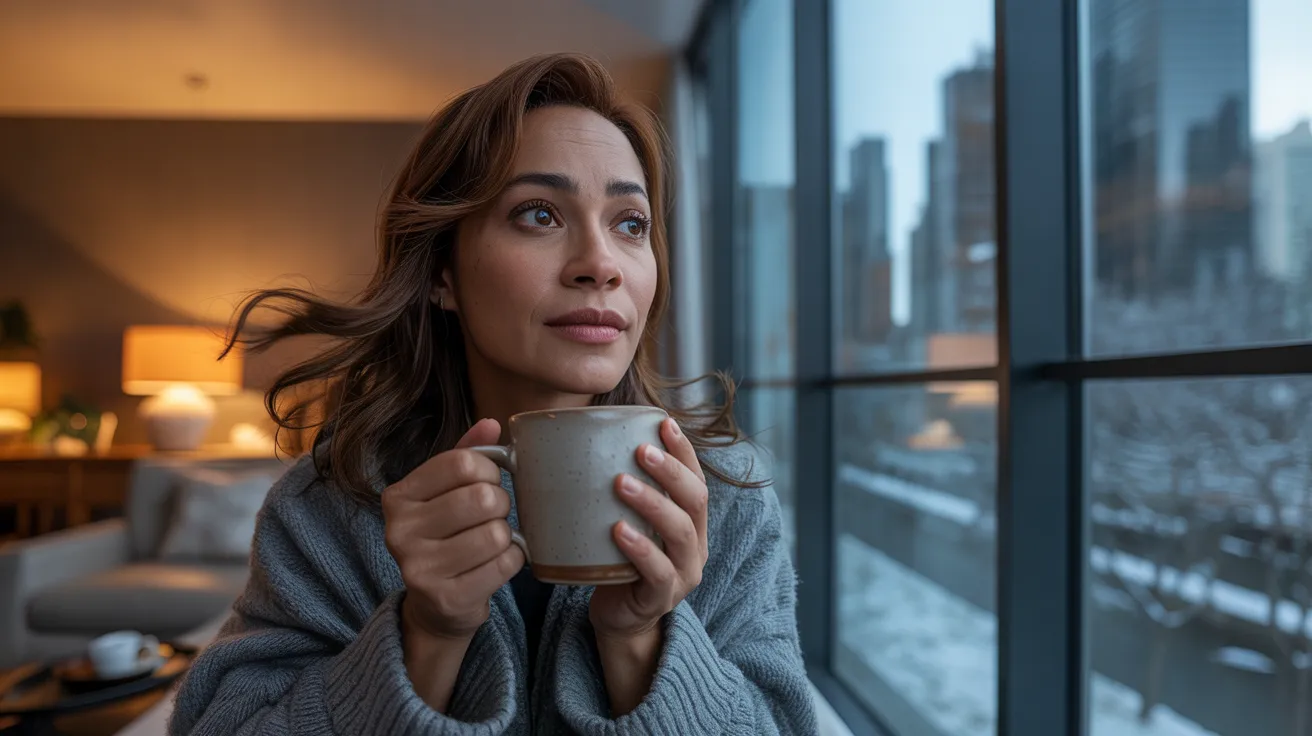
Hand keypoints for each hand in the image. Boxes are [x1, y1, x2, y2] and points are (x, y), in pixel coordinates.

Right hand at [382, 418, 524, 642]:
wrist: (435, 606)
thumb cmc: (446, 536)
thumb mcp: (446, 492)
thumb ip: (466, 454)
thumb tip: (492, 423)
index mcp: (398, 497)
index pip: (461, 463)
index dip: (489, 469)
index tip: (489, 481)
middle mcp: (399, 532)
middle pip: (482, 498)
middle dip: (501, 504)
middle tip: (494, 515)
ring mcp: (419, 569)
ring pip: (496, 533)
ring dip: (507, 535)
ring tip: (492, 540)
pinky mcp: (446, 599)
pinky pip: (504, 564)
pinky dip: (513, 560)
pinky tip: (497, 562)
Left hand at [589, 417, 708, 640]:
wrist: (618, 618)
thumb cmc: (619, 561)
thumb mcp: (628, 522)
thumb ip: (622, 491)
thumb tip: (584, 440)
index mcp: (692, 522)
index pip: (696, 479)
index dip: (684, 451)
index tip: (664, 423)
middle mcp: (695, 546)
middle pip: (696, 501)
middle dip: (671, 472)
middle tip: (641, 449)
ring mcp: (683, 574)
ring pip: (679, 533)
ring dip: (652, 503)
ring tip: (621, 483)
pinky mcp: (662, 598)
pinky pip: (657, 572)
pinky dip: (640, 548)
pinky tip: (619, 530)